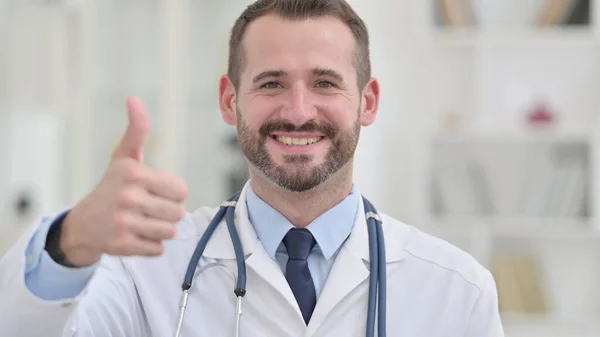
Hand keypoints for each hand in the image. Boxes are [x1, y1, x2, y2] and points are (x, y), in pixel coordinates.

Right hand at [60, 96, 188, 266]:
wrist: (83, 223)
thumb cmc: (112, 186)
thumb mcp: (124, 157)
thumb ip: (137, 130)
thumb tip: (134, 98)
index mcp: (134, 174)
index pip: (182, 191)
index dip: (172, 193)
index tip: (154, 191)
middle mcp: (128, 198)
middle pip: (178, 213)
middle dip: (167, 213)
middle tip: (147, 209)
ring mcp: (124, 223)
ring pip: (170, 232)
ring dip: (160, 229)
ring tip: (141, 222)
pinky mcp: (123, 246)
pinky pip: (158, 249)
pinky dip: (150, 245)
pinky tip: (134, 235)